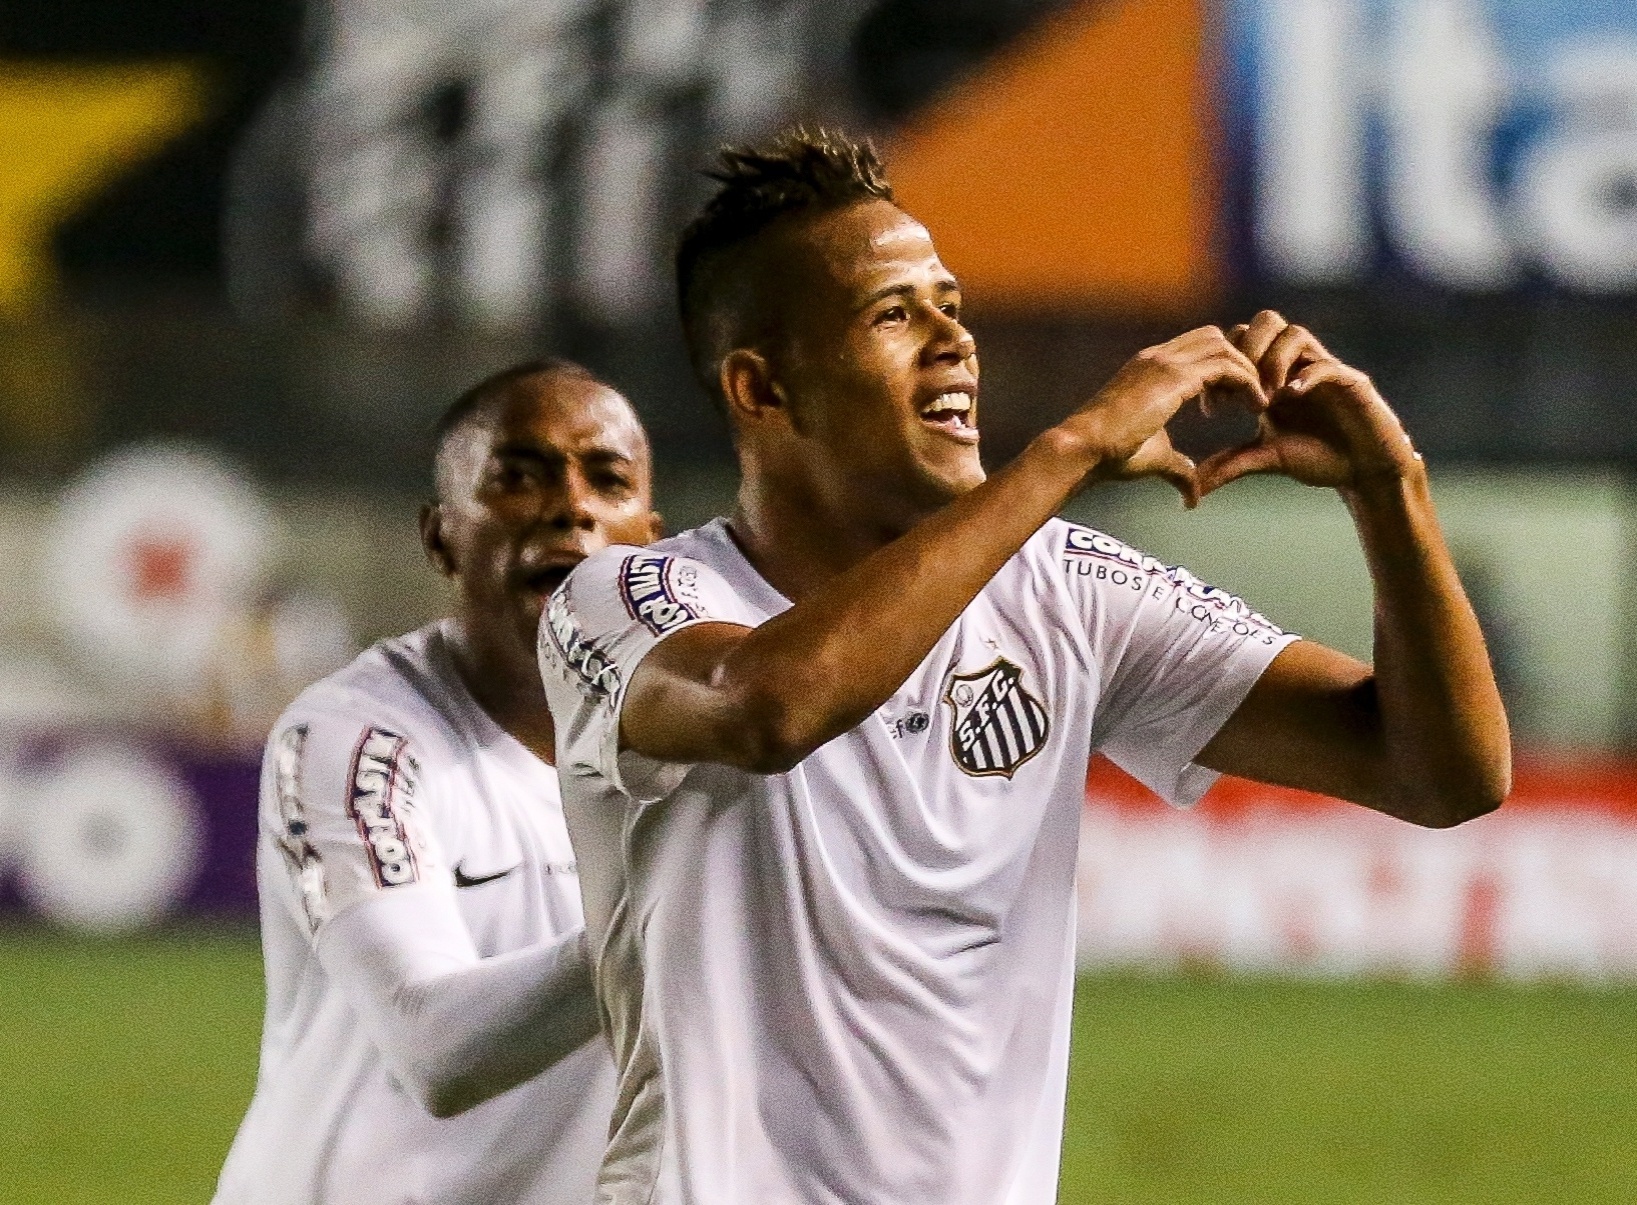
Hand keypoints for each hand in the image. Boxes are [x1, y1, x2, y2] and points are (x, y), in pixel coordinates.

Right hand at [1054, 326, 1267, 506]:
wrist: (1086, 448)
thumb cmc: (1111, 454)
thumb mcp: (1155, 457)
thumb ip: (1179, 467)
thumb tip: (1192, 496)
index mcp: (1149, 368)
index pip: (1196, 349)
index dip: (1219, 371)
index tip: (1226, 404)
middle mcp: (1158, 357)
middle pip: (1214, 338)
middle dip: (1237, 363)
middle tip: (1246, 399)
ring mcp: (1165, 362)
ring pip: (1224, 346)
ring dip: (1247, 371)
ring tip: (1257, 403)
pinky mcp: (1175, 376)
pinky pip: (1227, 365)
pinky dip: (1247, 381)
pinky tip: (1254, 407)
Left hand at [1196, 311, 1420, 498]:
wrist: (1363, 472)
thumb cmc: (1317, 459)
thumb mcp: (1265, 459)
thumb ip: (1230, 465)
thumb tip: (1193, 487)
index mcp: (1272, 375)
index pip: (1240, 341)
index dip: (1221, 368)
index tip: (1213, 408)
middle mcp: (1296, 364)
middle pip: (1266, 321)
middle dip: (1244, 352)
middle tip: (1237, 395)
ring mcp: (1323, 368)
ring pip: (1294, 333)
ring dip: (1272, 361)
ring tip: (1266, 399)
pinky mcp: (1350, 382)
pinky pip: (1326, 364)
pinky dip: (1305, 376)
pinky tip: (1290, 398)